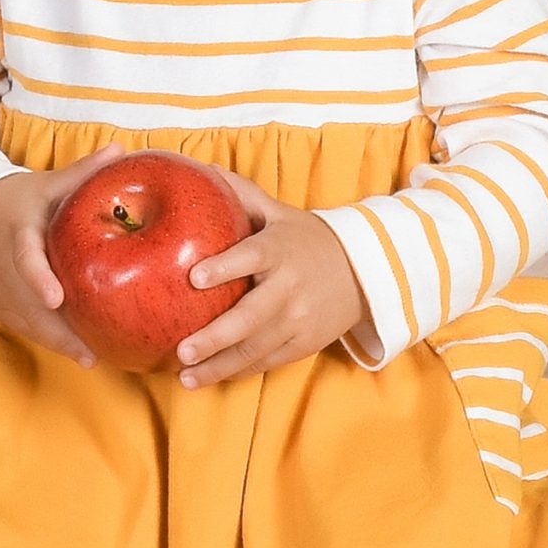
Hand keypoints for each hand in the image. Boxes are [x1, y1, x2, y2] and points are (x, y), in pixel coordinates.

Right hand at [0, 144, 134, 366]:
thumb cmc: (14, 200)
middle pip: (25, 303)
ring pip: (21, 321)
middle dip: (55, 330)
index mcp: (15, 232)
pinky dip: (43, 339)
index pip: (23, 257)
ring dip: (52, 341)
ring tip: (89, 357)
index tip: (57, 298)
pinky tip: (72, 351)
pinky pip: (17, 326)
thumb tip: (120, 152)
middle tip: (89, 352)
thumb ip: (81, 173)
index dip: (37, 278)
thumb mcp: (44, 184)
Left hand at [172, 173, 367, 386]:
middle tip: (182, 350)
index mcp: (280, 249)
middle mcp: (290, 287)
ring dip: (219, 366)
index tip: (194, 277)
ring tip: (185, 377)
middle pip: (251, 317)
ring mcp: (299, 320)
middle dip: (215, 337)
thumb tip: (201, 169)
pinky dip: (238, 371)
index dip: (225, 267)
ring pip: (256, 348)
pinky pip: (267, 361)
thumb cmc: (307, 239)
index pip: (252, 257)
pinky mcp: (304, 343)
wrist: (364, 272)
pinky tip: (210, 377)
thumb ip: (242, 194)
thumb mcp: (279, 213)